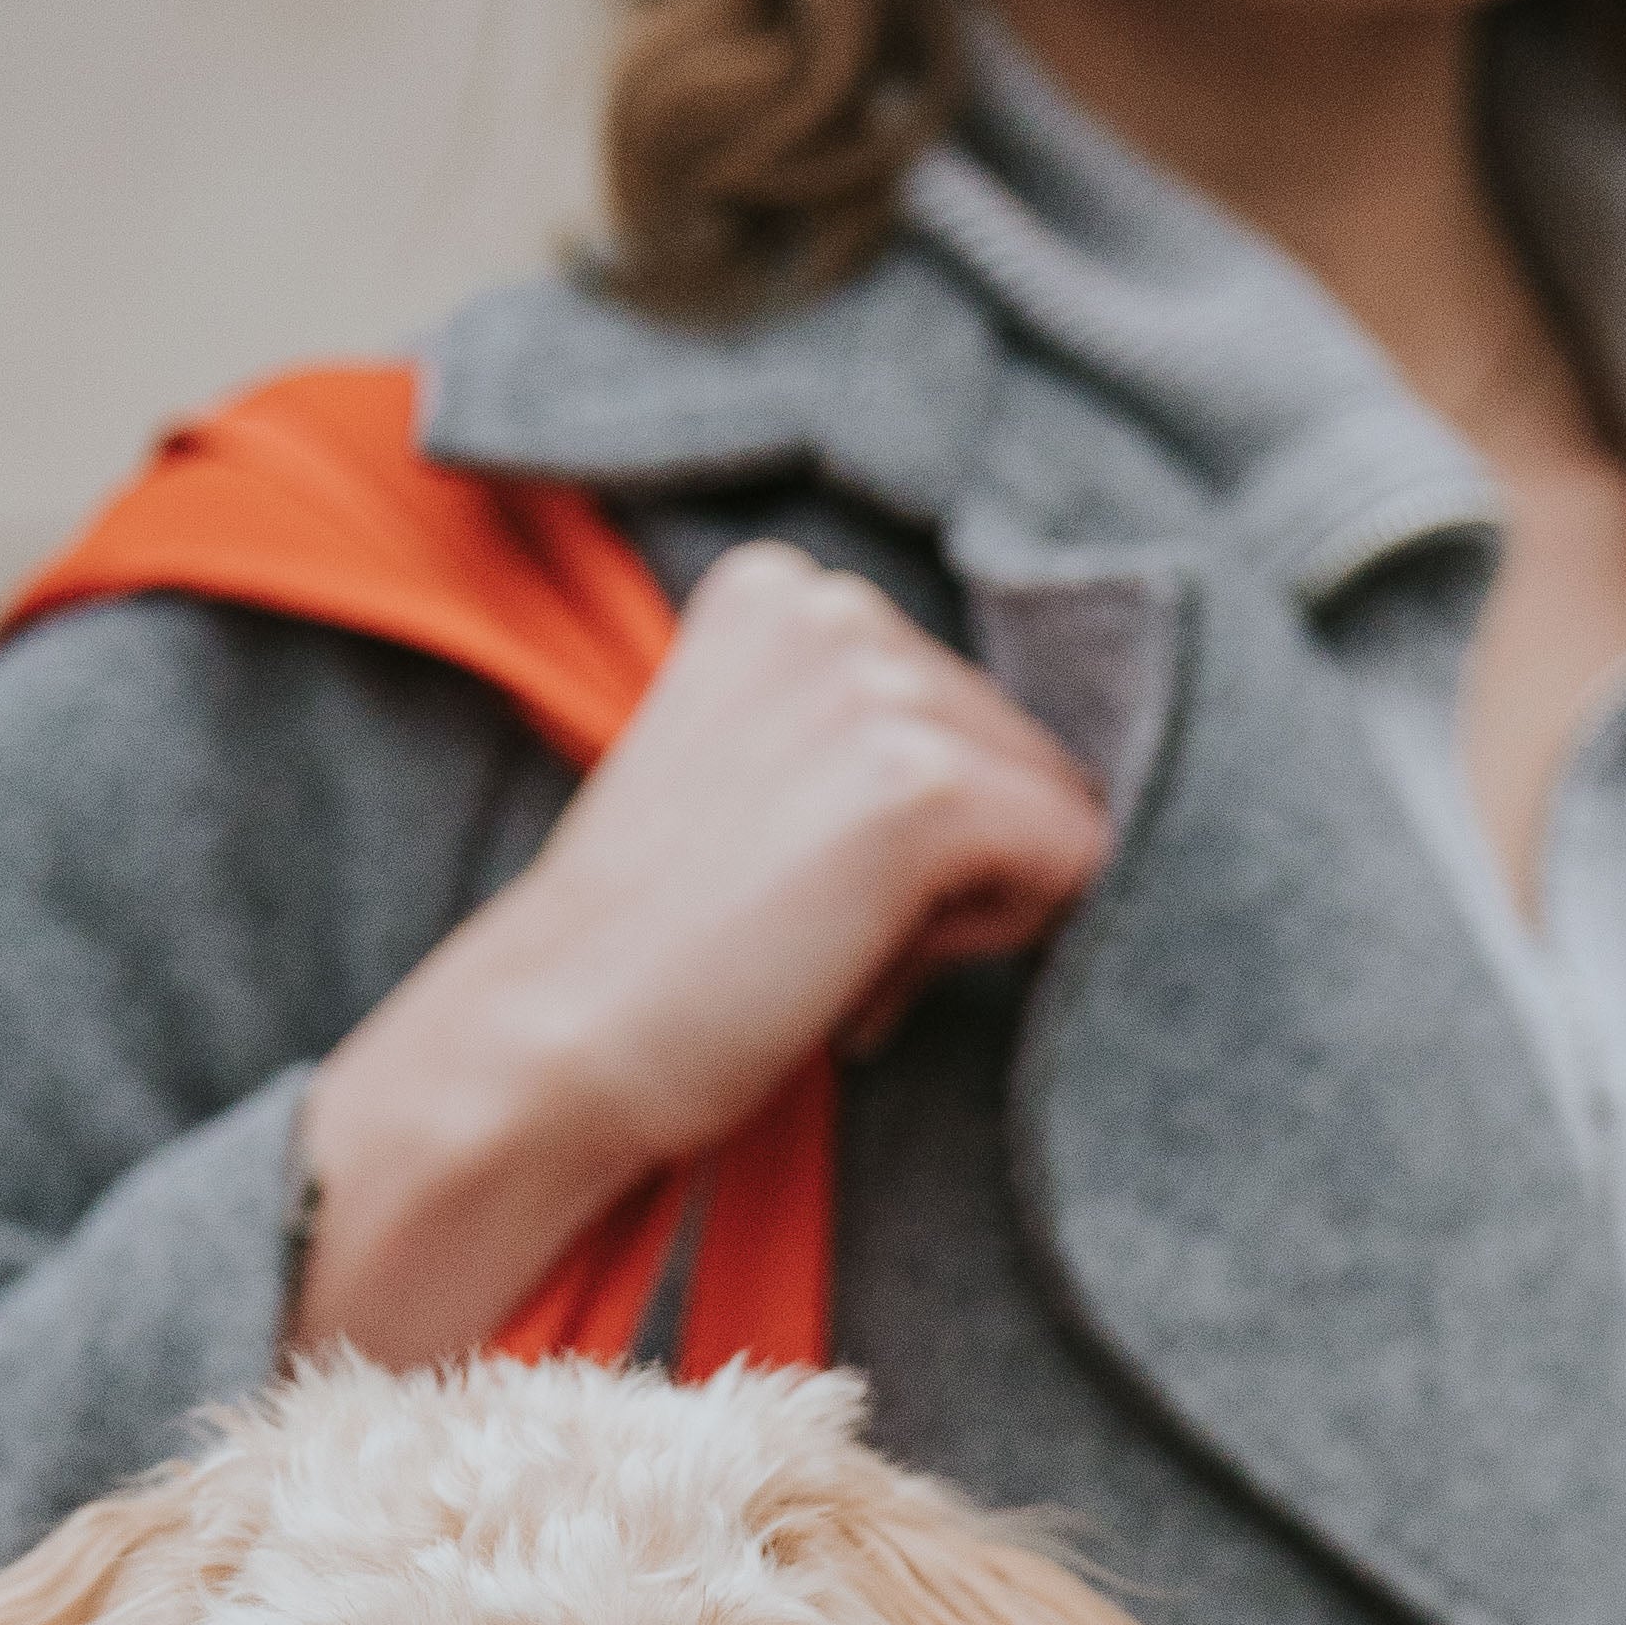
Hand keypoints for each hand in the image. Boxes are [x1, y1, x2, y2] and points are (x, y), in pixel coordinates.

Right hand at [292, 540, 1109, 1367]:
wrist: (552, 1035)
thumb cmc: (654, 949)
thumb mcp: (754, 777)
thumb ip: (863, 737)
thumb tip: (1056, 790)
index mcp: (783, 589)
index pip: (960, 701)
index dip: (909, 823)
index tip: (797, 881)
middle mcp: (835, 604)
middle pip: (1020, 748)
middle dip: (951, 863)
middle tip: (808, 933)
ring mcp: (882, 686)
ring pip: (1054, 806)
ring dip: (964, 907)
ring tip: (822, 945)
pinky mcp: (921, 784)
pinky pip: (1072, 861)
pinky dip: (992, 940)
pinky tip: (859, 964)